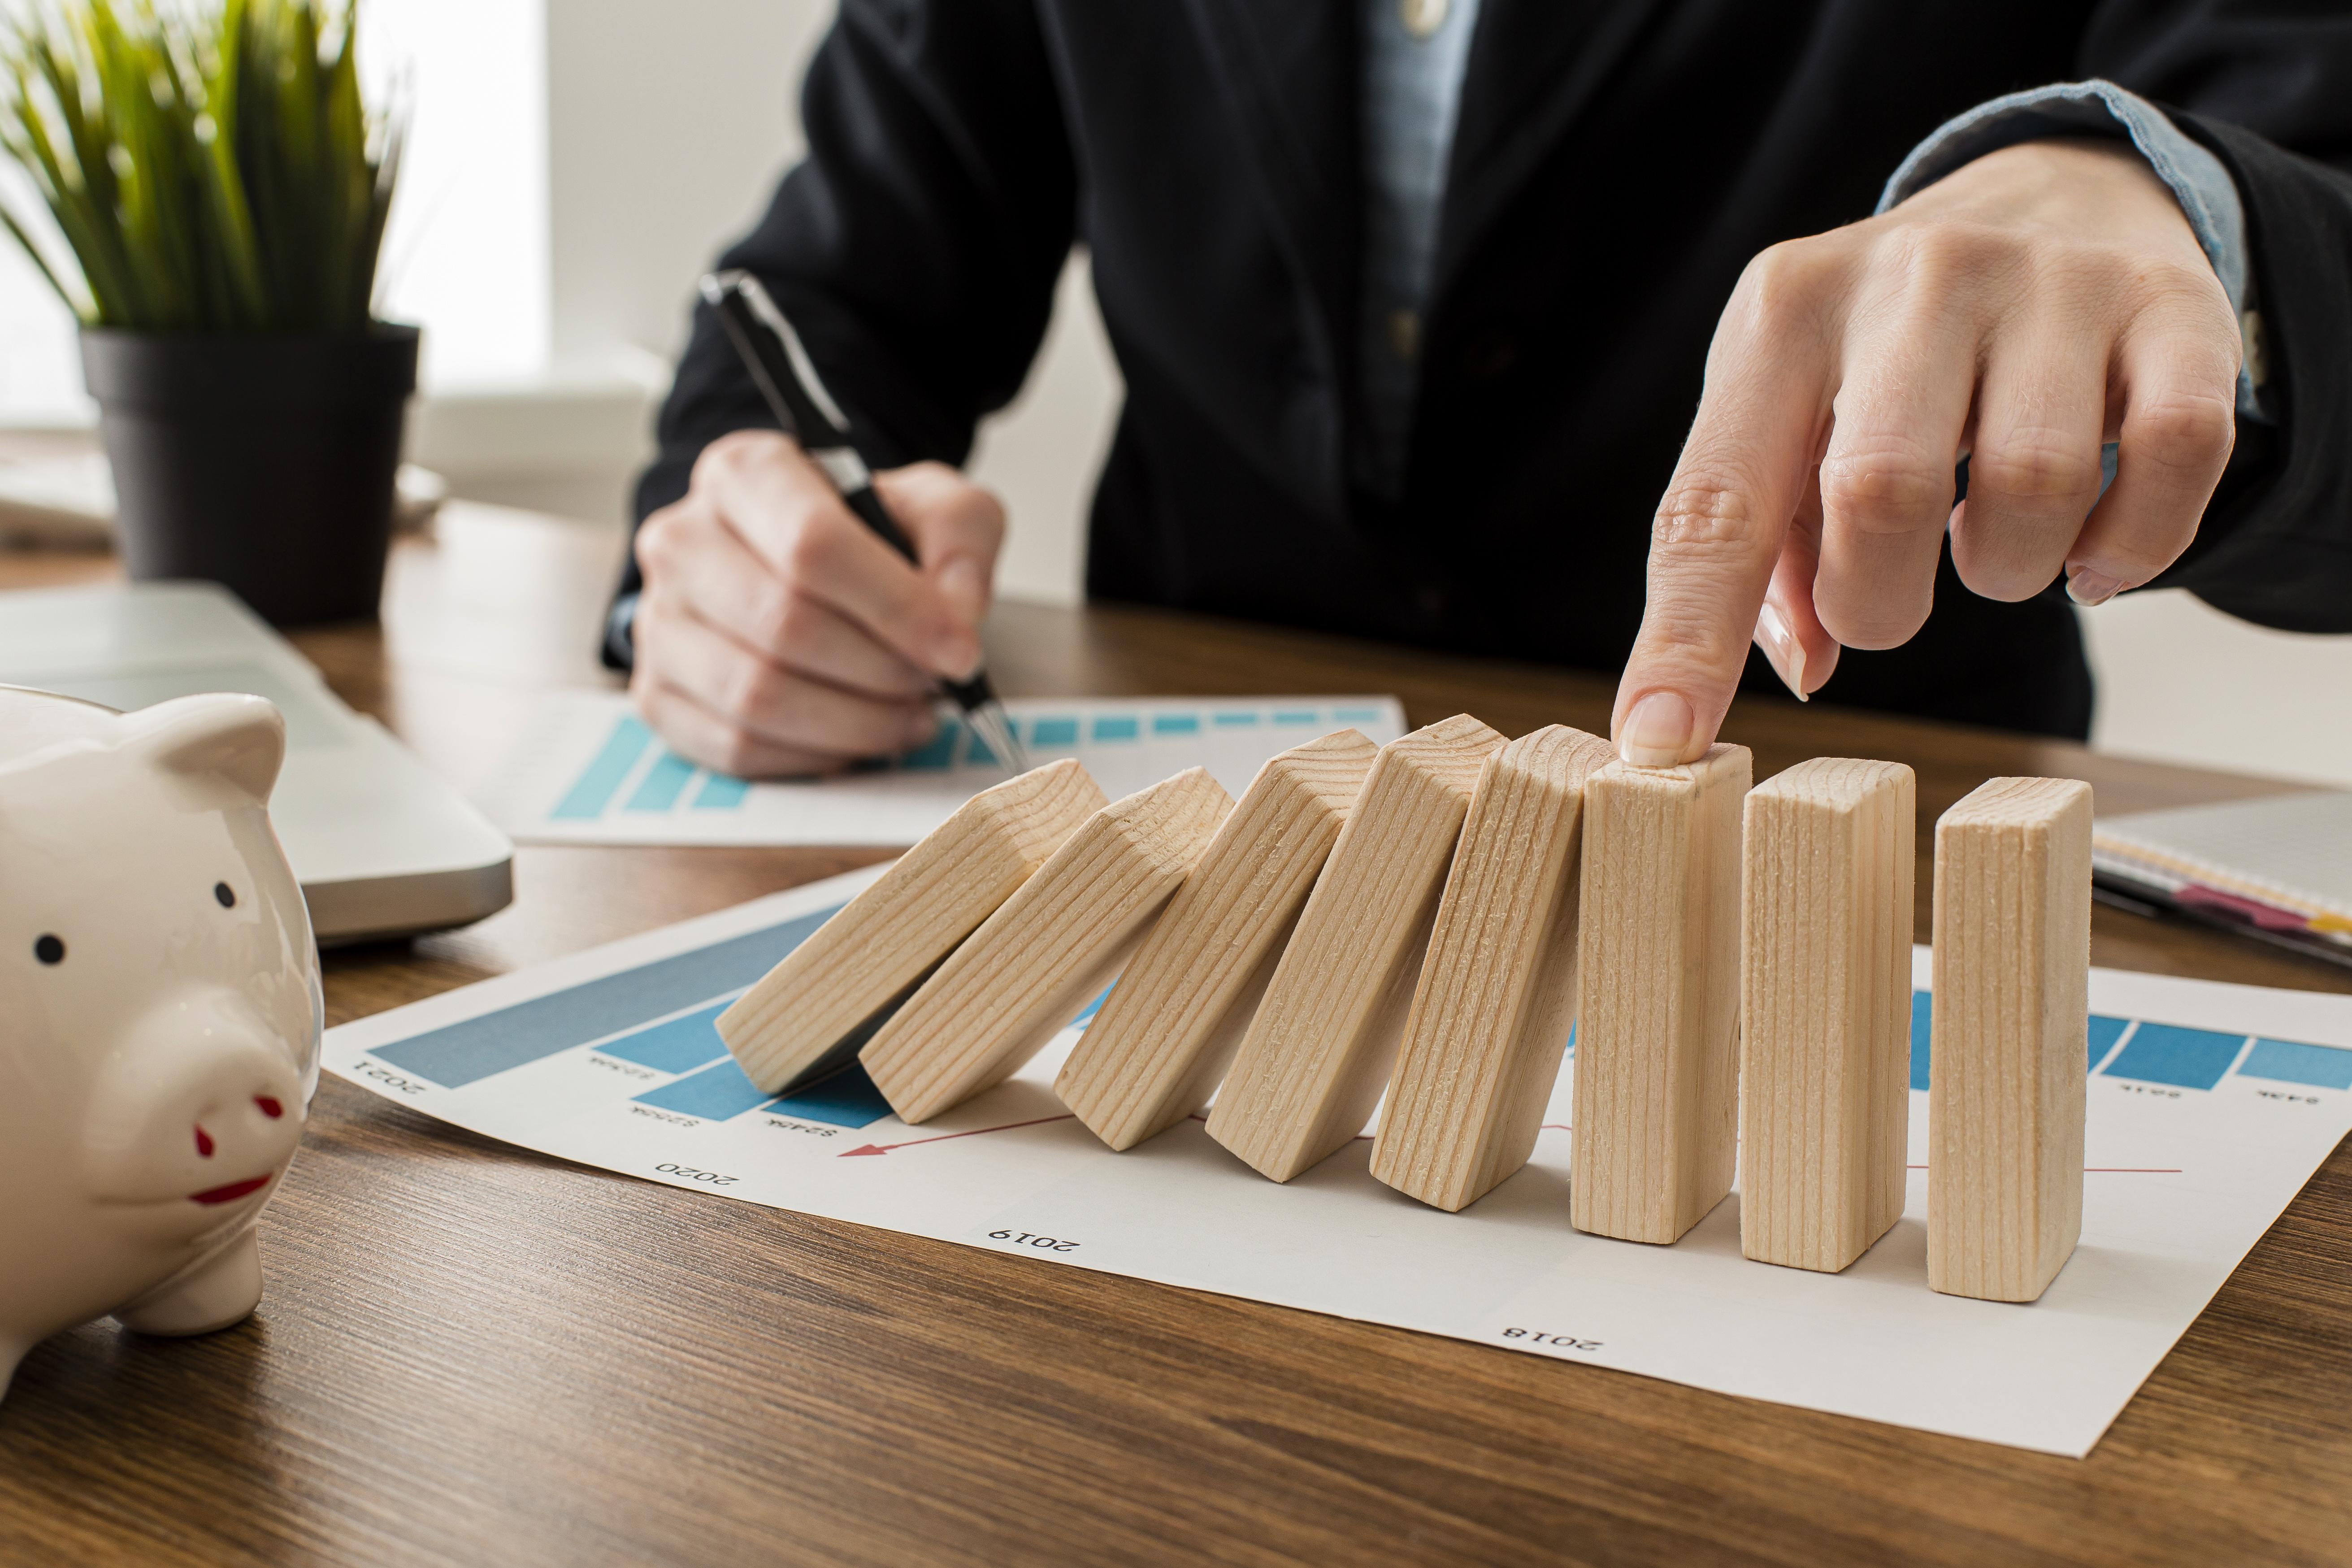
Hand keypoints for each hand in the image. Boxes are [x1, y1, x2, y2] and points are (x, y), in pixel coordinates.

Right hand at [629, 430, 1004, 775]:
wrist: (811, 569)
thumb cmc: (870, 538)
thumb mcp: (936, 509)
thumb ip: (960, 542)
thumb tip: (955, 619)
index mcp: (744, 473)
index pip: (814, 544)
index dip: (897, 608)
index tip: (960, 651)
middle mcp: (682, 539)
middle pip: (785, 624)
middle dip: (880, 670)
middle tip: (934, 683)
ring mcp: (660, 621)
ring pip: (756, 696)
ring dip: (854, 721)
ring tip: (908, 714)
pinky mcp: (659, 694)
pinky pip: (735, 747)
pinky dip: (814, 756)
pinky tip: (859, 736)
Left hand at [1611, 136, 2241, 763]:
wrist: (2052, 193)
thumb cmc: (1888, 349)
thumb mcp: (1790, 413)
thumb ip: (1768, 550)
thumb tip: (1805, 666)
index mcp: (1782, 314)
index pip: (1715, 502)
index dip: (1688, 635)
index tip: (1660, 741)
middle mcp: (1911, 276)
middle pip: (1881, 493)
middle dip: (1878, 601)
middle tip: (1887, 599)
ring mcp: (2049, 279)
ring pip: (2033, 485)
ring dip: (2004, 571)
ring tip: (1985, 542)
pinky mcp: (2171, 304)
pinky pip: (2170, 461)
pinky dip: (2130, 546)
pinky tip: (2089, 546)